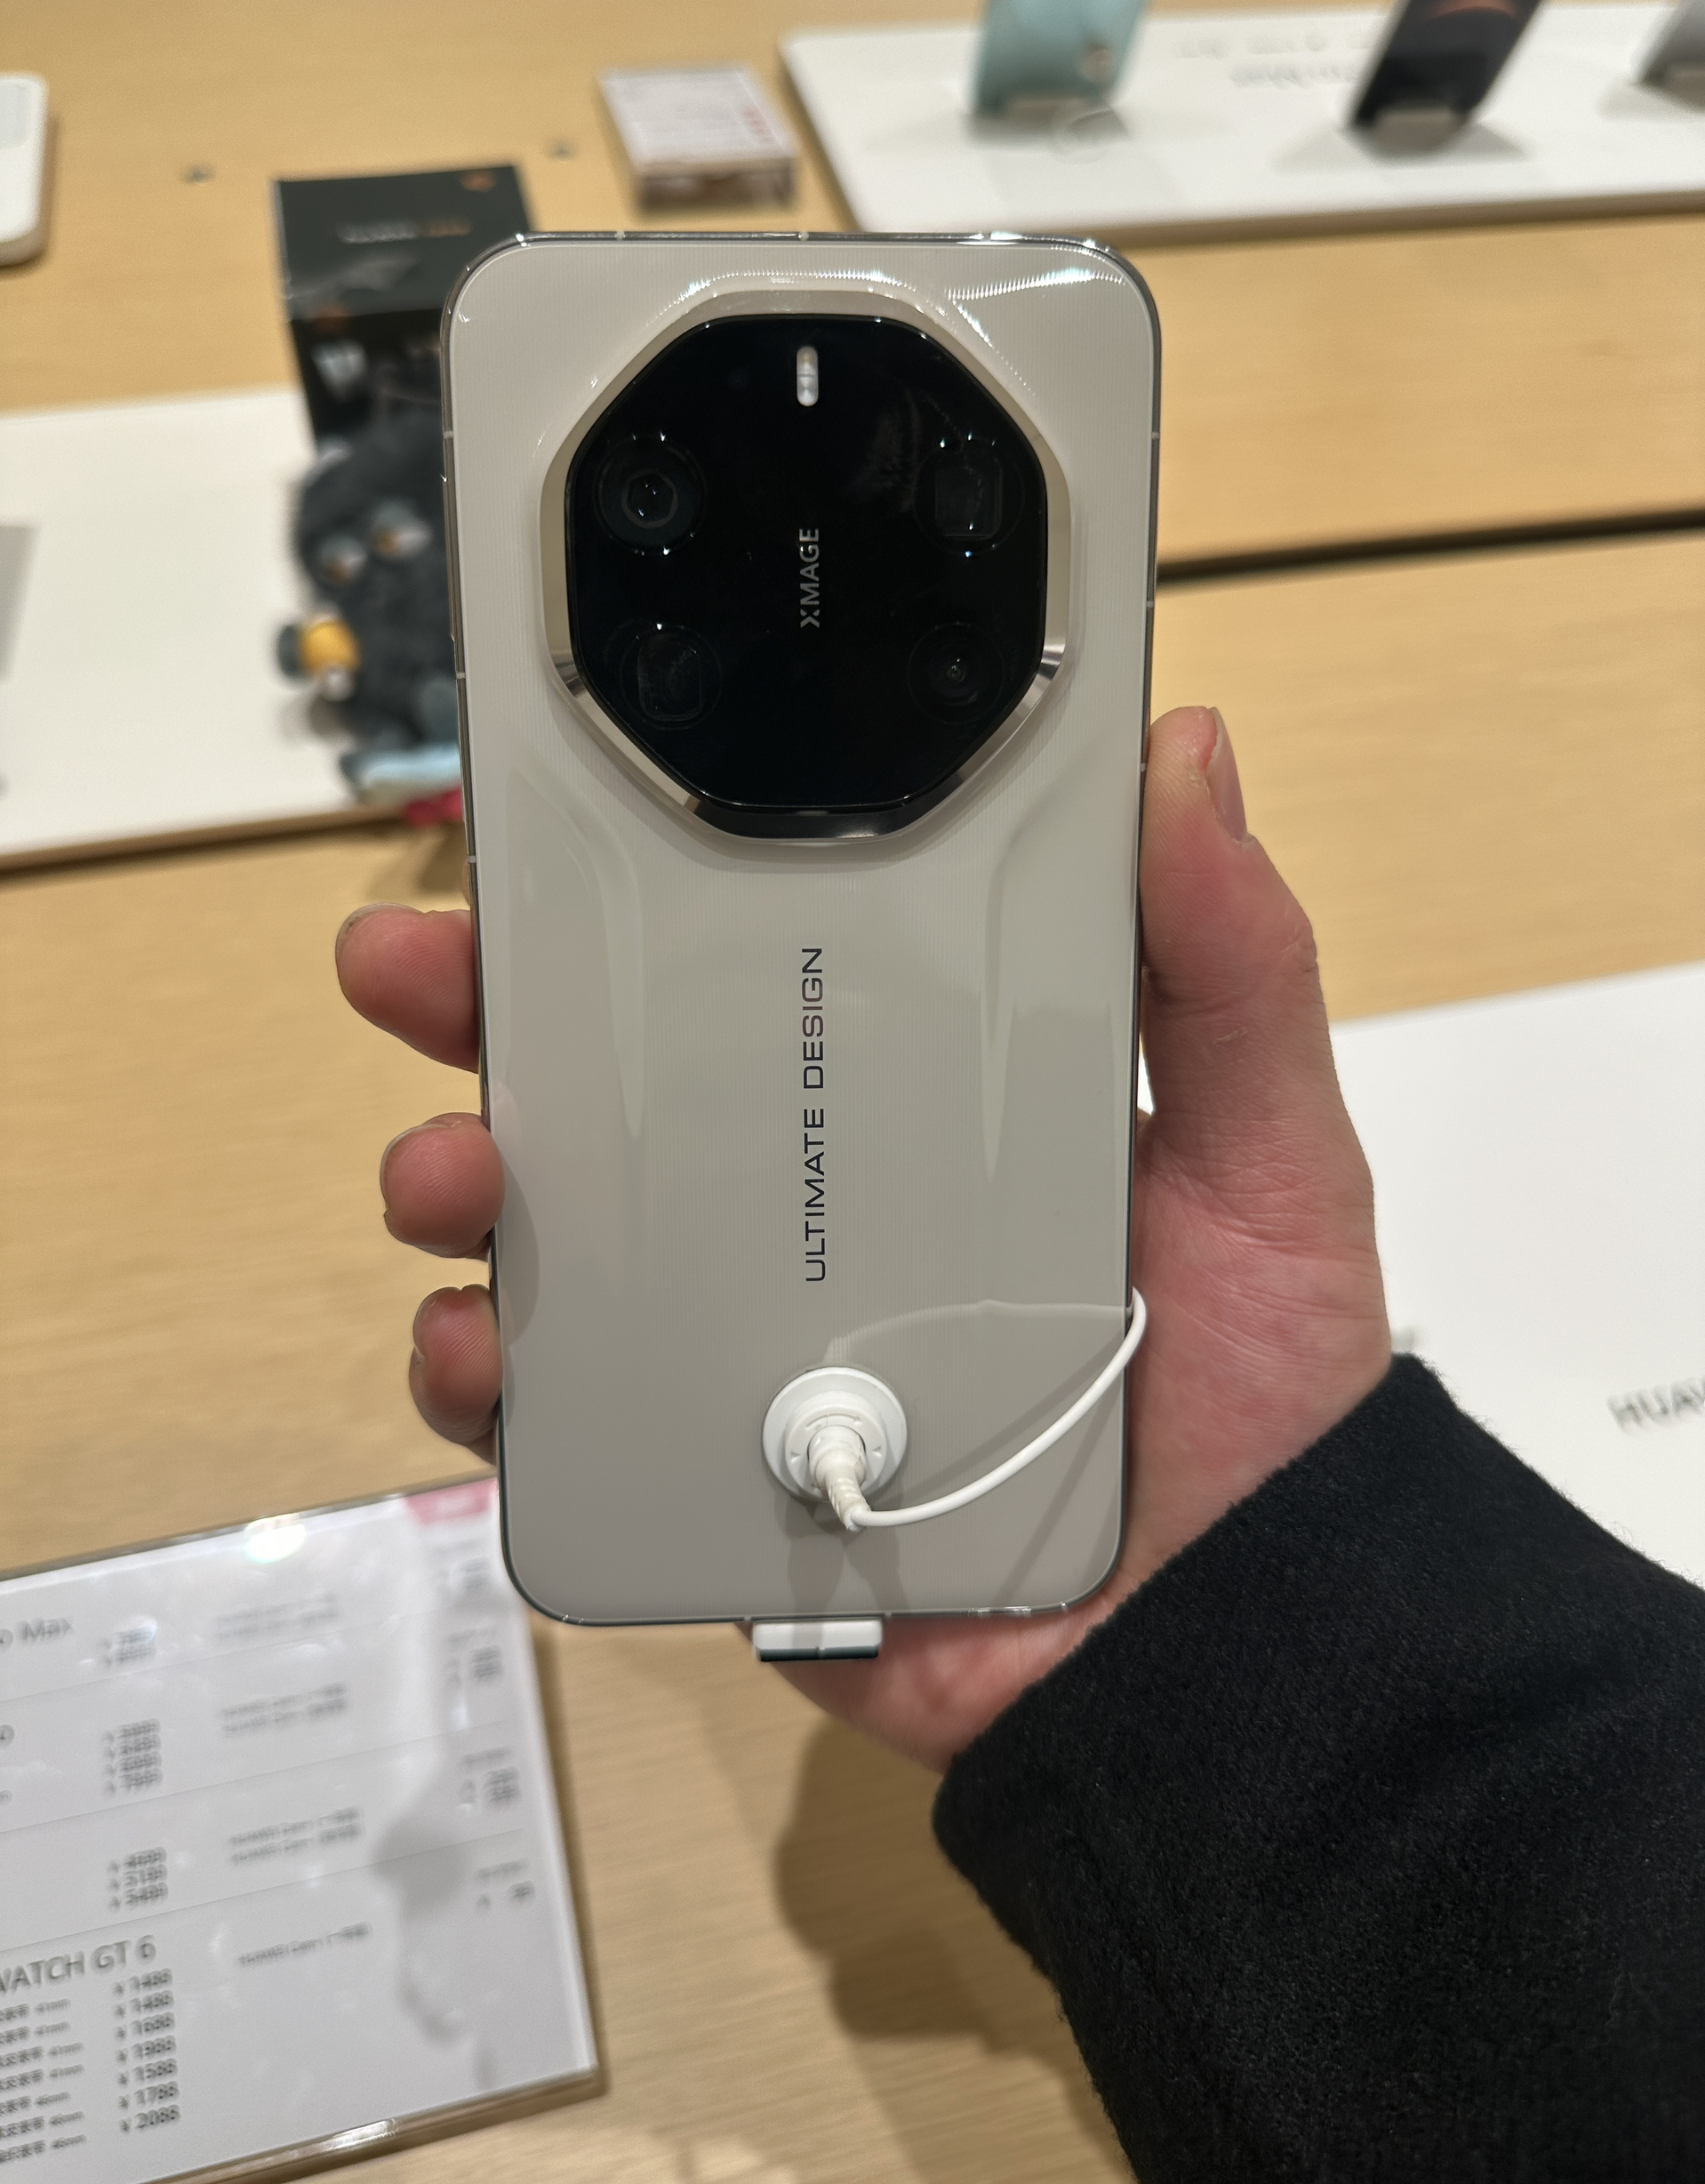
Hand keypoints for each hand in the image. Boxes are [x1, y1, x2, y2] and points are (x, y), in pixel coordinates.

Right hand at [337, 706, 1390, 1772]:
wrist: (1232, 1642)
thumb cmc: (1258, 1386)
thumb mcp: (1267, 1154)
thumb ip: (1231, 972)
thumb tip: (1182, 752)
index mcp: (921, 1106)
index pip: (762, 972)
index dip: (650, 897)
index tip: (557, 832)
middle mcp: (813, 1209)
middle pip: (622, 1092)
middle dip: (493, 1020)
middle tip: (411, 967)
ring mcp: (749, 1343)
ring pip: (562, 1243)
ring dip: (465, 1189)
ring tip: (451, 1173)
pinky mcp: (713, 1480)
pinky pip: (565, 1427)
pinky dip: (491, 1388)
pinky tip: (482, 1353)